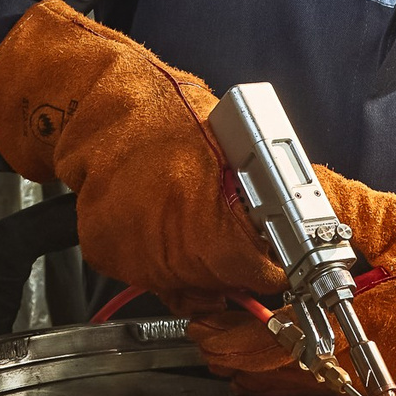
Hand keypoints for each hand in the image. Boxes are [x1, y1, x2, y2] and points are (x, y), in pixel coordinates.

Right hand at [0, 1, 282, 297]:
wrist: (106, 109)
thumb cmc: (169, 118)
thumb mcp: (234, 148)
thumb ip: (259, 198)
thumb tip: (290, 228)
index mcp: (212, 211)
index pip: (253, 272)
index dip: (264, 271)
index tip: (268, 266)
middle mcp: (174, 237)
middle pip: (215, 285)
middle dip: (225, 269)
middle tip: (222, 236)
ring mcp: (137, 250)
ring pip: (177, 285)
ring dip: (187, 266)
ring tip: (183, 222)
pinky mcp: (106, 251)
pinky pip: (140, 274)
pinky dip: (149, 257)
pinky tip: (153, 223)